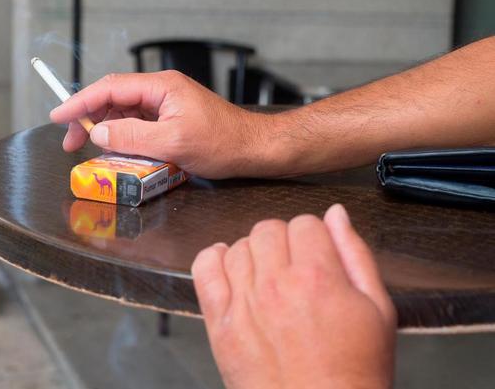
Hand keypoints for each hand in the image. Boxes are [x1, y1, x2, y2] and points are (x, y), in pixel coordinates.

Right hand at [49, 70, 282, 178]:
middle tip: (72, 143)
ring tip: (91, 151)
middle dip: (88, 118)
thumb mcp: (173, 143)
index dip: (80, 102)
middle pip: (112, 98)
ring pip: (123, 112)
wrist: (254, 149)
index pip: (110, 88)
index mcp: (161, 86)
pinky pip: (137, 124)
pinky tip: (116, 151)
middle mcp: (160, 90)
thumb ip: (133, 137)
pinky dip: (122, 136)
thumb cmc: (222, 143)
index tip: (58, 116)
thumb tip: (100, 133)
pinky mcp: (170, 119)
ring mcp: (165, 104)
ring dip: (105, 130)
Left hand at [191, 204, 396, 388]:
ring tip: (269, 276)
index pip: (305, 223)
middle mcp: (275, 283)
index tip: (318, 255)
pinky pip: (204, 269)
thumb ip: (355, 254)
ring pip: (238, 246)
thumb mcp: (378, 310)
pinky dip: (214, 259)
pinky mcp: (219, 322)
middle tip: (296, 268)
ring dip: (254, 253)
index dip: (315, 237)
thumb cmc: (354, 370)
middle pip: (268, 229)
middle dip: (285, 241)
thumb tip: (336, 213)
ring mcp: (242, 302)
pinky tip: (230, 267)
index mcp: (317, 276)